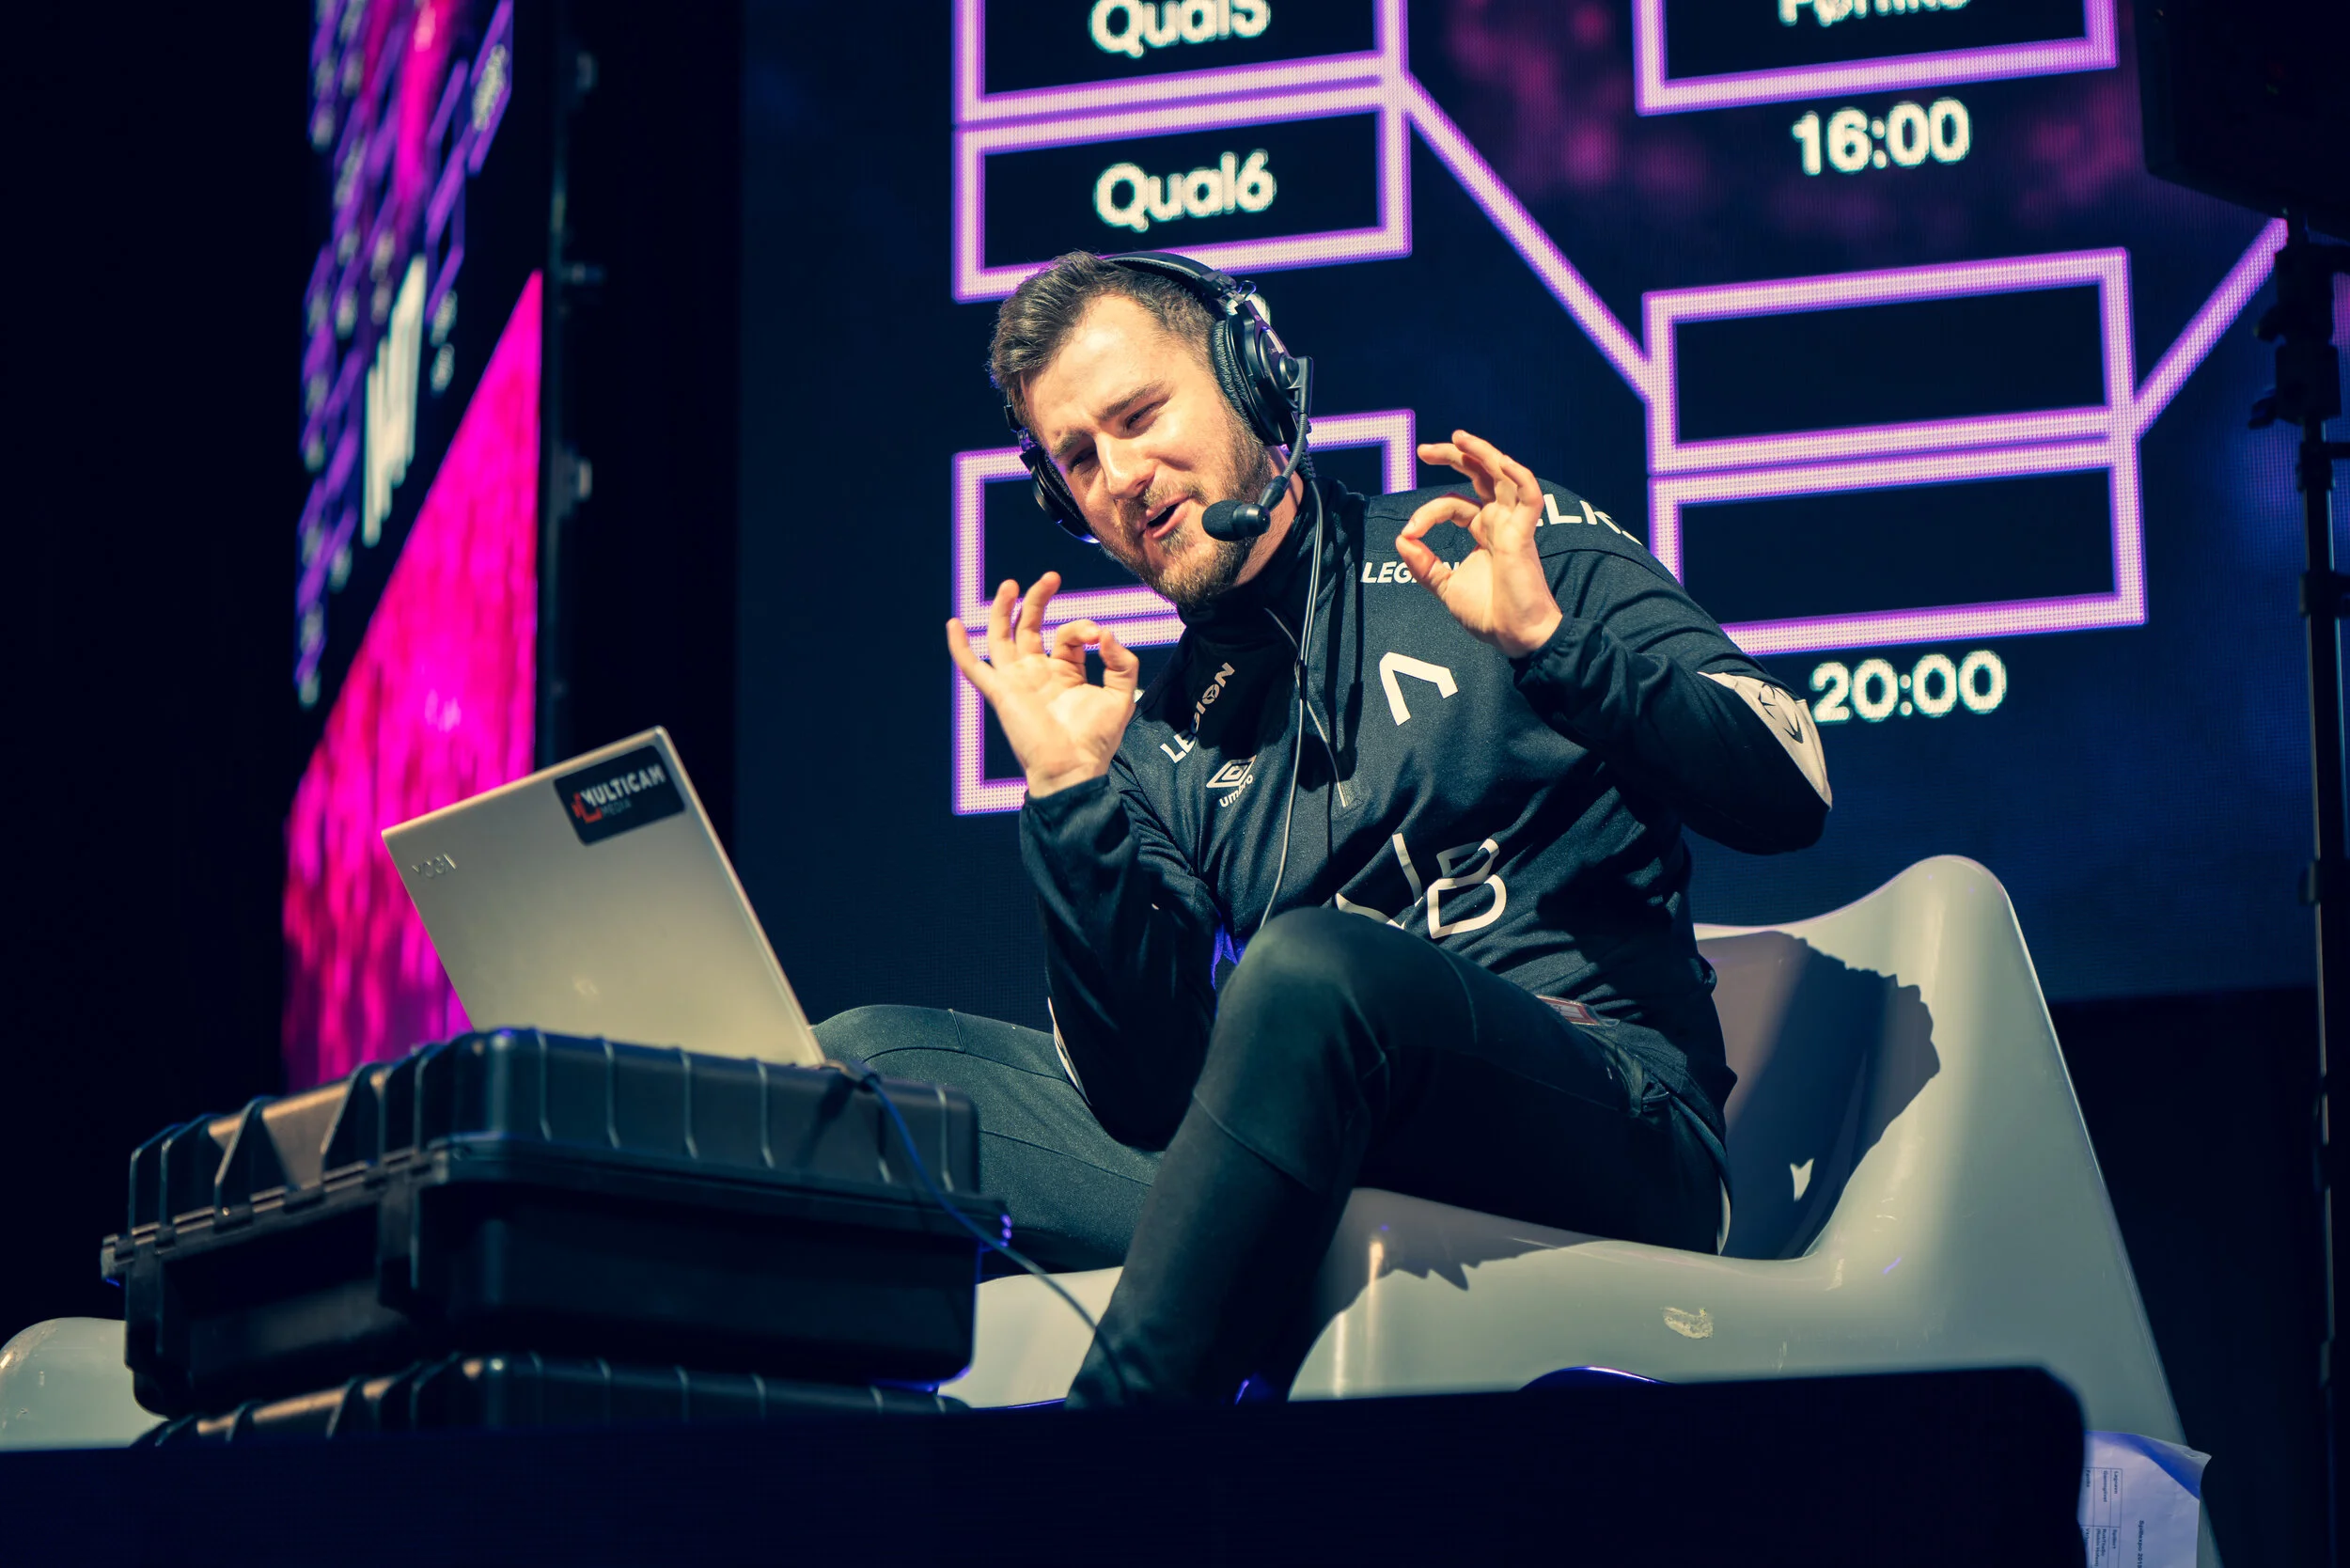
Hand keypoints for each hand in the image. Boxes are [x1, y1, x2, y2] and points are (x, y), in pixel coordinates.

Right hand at [946, 573, 1140, 798]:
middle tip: (1051, 577)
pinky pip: (973, 668)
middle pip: (1029, 627)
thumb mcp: (1120, 695)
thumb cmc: (1096, 740)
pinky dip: (960, 647)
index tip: (1098, 635)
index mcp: (1064, 673)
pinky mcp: (1000, 694)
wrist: (1074, 769)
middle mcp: (1036, 674)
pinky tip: (953, 624)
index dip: (1082, 627)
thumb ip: (1121, 662)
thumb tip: (1106, 633)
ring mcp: (1016, 682)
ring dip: (1003, 610)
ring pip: (1001, 638)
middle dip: (1037, 600)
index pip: (1067, 635)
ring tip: (1012, 584)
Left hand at [1398, 430, 1564, 658]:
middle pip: (1481, 475)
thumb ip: (1423, 564)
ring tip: (1459, 437)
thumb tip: (1401, 539)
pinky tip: (1502, 460)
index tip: (1409, 533)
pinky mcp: (1524, 535)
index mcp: (1484, 531)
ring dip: (1484, 453)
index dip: (1427, 513)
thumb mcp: (1445, 586)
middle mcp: (1500, 522)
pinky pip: (1529, 496)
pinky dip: (1519, 475)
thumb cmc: (1488, 614)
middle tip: (1424, 450)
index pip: (1454, 505)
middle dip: (1455, 457)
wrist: (1513, 637)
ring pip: (1504, 475)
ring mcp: (1514, 525)